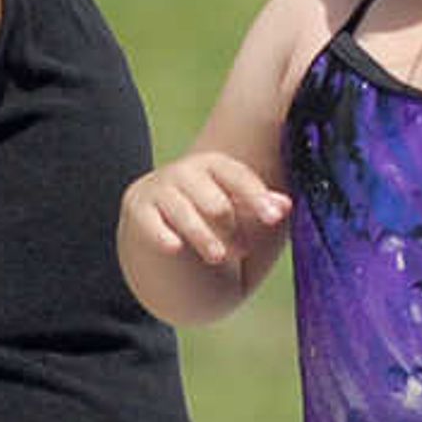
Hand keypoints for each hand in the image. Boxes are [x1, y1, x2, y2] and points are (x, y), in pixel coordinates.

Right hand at [121, 153, 290, 272]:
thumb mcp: (239, 208)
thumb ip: (261, 205)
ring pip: (186, 215)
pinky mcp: (137, 208)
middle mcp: (183, 171)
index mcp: (212, 164)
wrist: (162, 225)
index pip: (237, 177)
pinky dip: (163, 235)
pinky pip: (151, 223)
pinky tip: (175, 247)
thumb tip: (284, 206)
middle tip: (241, 250)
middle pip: (215, 203)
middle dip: (231, 230)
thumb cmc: (210, 216)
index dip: (257, 197)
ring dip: (205, 239)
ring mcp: (157, 188)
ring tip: (219, 257)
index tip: (274, 219)